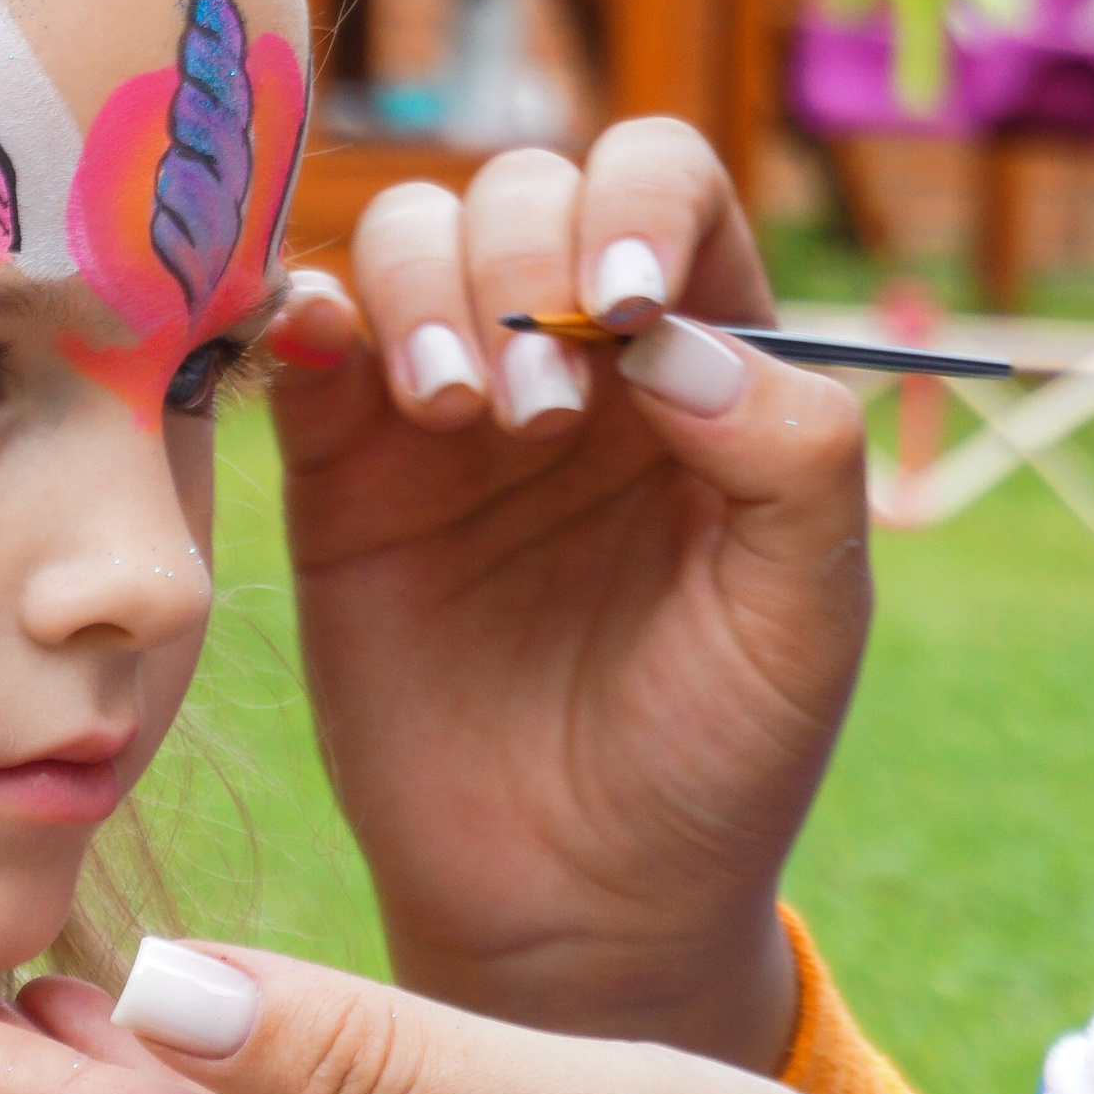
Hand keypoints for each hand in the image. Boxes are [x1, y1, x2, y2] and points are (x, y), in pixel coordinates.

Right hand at [272, 121, 870, 1070]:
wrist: (574, 907)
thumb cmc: (715, 761)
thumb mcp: (804, 617)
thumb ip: (789, 455)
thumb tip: (676, 335)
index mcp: (703, 358)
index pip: (665, 186)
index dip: (632, 205)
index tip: (619, 306)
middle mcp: (572, 353)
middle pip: (522, 190)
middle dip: (520, 263)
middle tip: (532, 415)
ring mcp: (443, 407)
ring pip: (402, 242)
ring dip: (419, 289)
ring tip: (449, 419)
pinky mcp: (337, 474)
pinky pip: (295, 342)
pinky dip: (288, 309)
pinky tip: (307, 350)